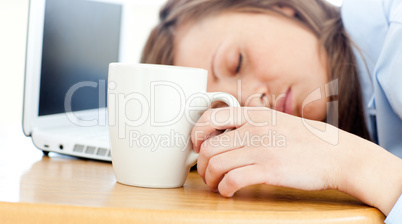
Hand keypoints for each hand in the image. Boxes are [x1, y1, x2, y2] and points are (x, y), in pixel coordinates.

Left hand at [191, 107, 340, 196]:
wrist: (337, 154)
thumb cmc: (305, 140)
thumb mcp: (276, 121)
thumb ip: (251, 124)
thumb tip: (224, 136)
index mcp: (254, 113)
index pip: (210, 117)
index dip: (196, 134)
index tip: (198, 147)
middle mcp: (254, 128)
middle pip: (208, 147)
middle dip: (201, 165)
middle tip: (206, 174)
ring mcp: (261, 149)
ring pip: (216, 164)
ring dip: (210, 179)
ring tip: (216, 185)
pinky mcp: (269, 170)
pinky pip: (232, 180)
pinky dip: (224, 189)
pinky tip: (228, 191)